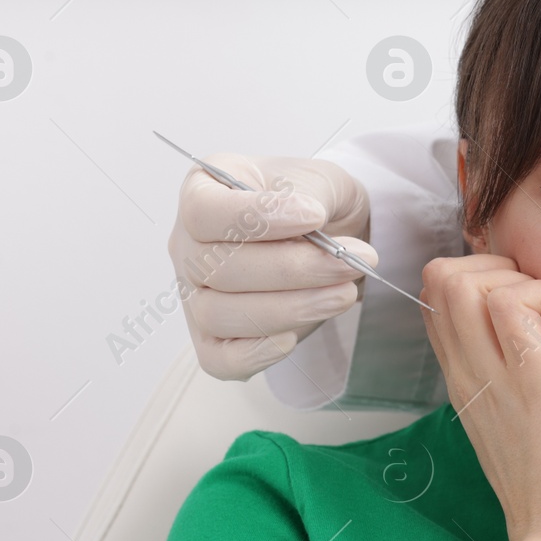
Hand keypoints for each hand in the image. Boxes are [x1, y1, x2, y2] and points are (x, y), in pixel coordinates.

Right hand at [168, 153, 376, 379]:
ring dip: (290, 309)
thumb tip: (310, 221)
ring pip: (221, 315)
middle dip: (295, 270)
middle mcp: (188, 246)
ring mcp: (195, 296)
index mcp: (202, 192)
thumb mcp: (318, 179)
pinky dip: (255, 355)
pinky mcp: (214, 339)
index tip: (315, 216)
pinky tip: (292, 338)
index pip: (203, 211)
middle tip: (352, 263)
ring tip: (343, 293)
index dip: (256, 217)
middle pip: (219, 269)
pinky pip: (220, 360)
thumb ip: (309, 193)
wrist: (333, 235)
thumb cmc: (313, 202)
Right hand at [420, 255, 540, 540]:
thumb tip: (537, 335)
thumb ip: (512, 378)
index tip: (526, 315)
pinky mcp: (526, 373)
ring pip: (461, 276)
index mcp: (463, 379)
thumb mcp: (519, 420)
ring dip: (516, 281)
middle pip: (438, 275)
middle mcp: (464, 370)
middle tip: (538, 310)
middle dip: (495, 269)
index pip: (437, 298)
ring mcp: (488, 372)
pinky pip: (511, 299)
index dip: (479, 283)